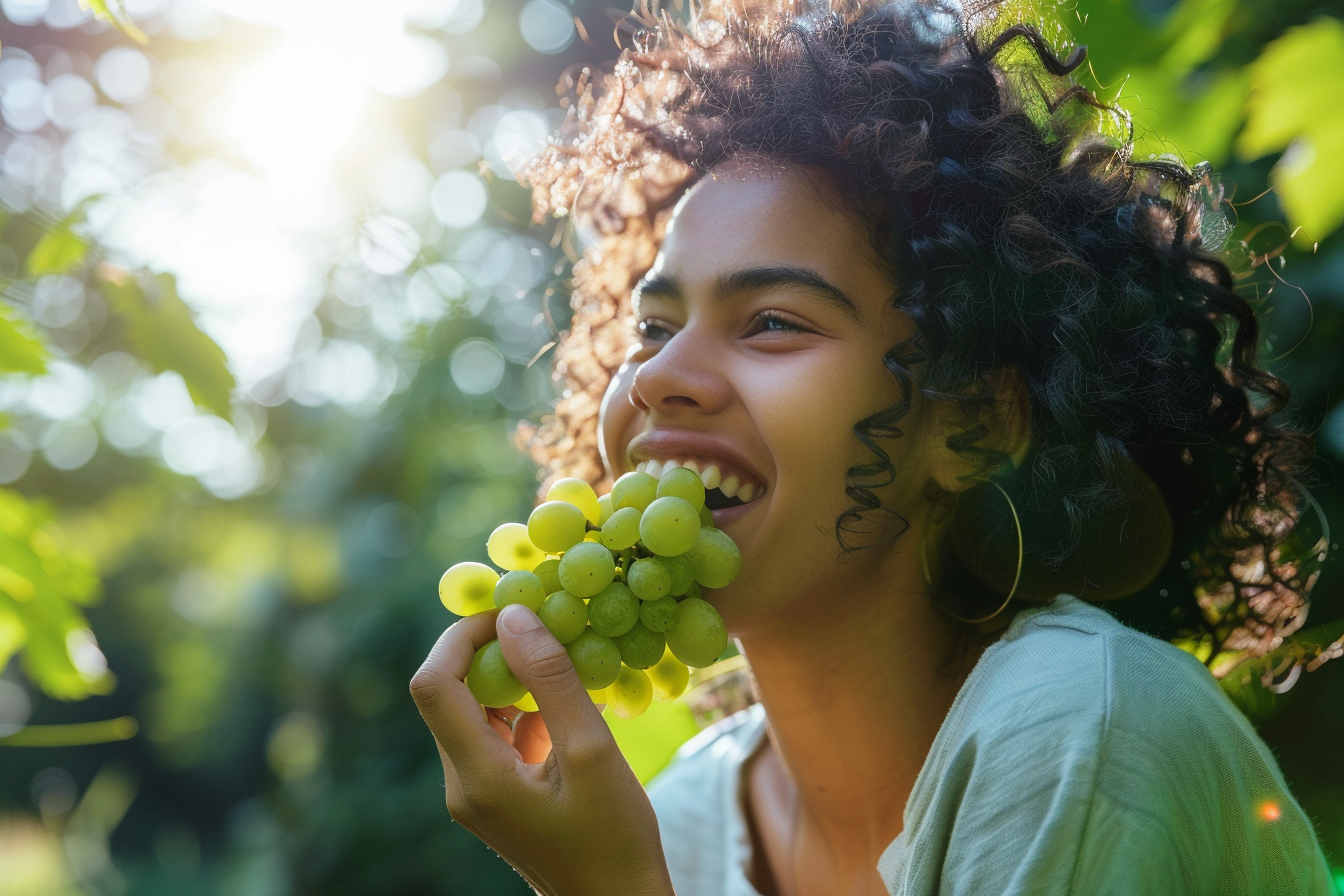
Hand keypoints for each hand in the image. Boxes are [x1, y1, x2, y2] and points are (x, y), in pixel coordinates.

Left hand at [410, 604, 675, 895]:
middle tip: (546, 630)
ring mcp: (475, 793)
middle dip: (492, 652)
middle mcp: (461, 785)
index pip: (433, 684)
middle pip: (449, 694)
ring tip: (566, 668)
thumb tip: (516, 616)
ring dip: (512, 680)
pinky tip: (569, 716)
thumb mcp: (592, 751)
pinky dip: (526, 711)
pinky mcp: (494, 796)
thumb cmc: (614, 838)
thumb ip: (551, 680)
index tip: (513, 614)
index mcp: (476, 777)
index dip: (461, 636)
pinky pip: (495, 735)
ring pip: (473, 711)